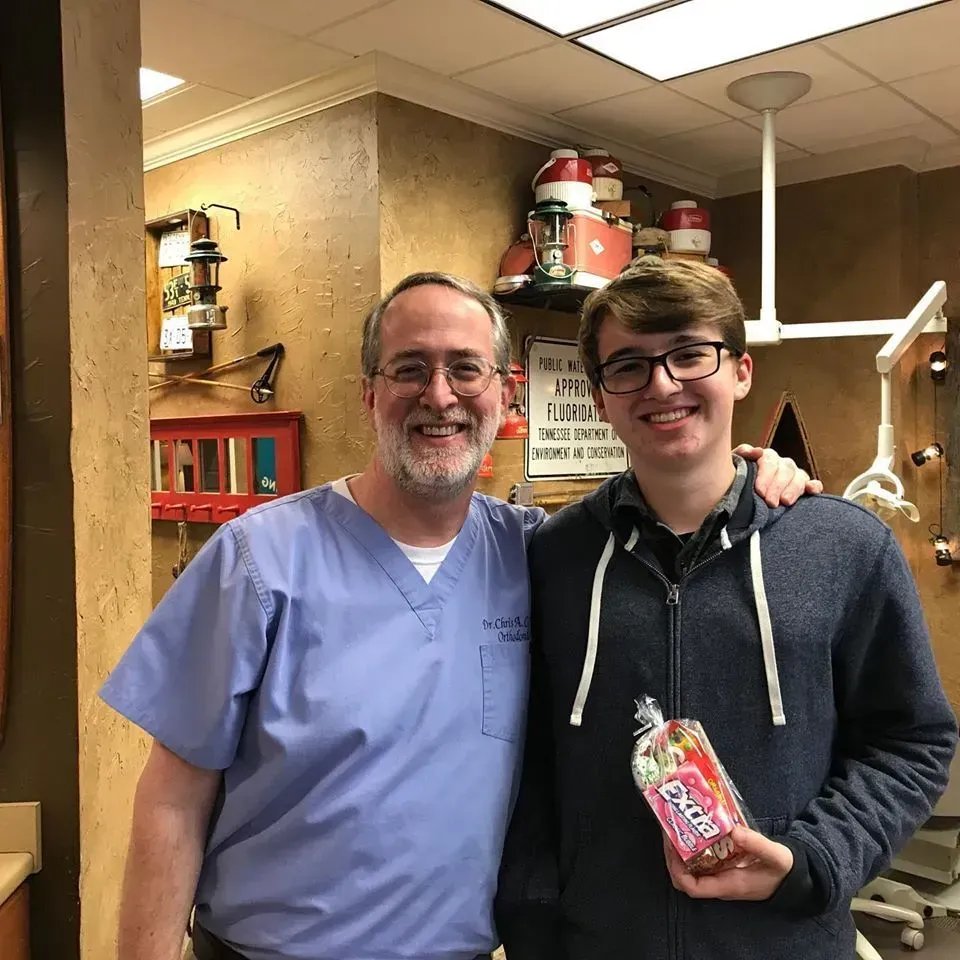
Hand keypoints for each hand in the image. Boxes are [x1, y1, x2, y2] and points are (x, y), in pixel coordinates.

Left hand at [663, 827, 793, 901]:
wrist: (792, 876)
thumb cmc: (783, 870)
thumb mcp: (775, 856)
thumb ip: (756, 844)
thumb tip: (733, 830)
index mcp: (728, 885)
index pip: (693, 887)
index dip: (677, 870)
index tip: (671, 846)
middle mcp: (720, 883)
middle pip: (685, 879)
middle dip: (672, 857)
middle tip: (669, 831)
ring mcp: (720, 876)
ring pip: (690, 869)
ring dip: (680, 850)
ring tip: (677, 825)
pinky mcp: (723, 867)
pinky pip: (701, 861)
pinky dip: (694, 846)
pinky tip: (695, 828)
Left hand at [735, 444, 823, 506]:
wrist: (740, 498)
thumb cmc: (736, 481)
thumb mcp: (734, 468)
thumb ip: (741, 455)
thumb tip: (756, 451)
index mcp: (765, 457)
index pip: (769, 461)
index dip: (765, 476)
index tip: (760, 491)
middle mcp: (781, 464)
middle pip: (785, 469)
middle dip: (778, 486)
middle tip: (770, 502)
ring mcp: (794, 474)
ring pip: (799, 476)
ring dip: (793, 488)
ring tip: (785, 502)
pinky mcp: (804, 486)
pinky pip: (813, 483)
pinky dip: (814, 486)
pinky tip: (811, 491)